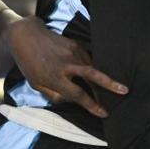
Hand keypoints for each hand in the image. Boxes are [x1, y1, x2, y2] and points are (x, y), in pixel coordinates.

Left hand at [5, 16, 126, 117]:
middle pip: (92, 75)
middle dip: (110, 84)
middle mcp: (66, 64)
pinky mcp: (74, 44)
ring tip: (112, 87)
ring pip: (92, 67)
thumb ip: (54, 95)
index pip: (78, 94)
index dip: (92, 105)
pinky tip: (95, 74)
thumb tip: (71, 100)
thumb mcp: (36, 84)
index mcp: (55, 77)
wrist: (25, 36)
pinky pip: (87, 59)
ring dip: (101, 78)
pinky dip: (93, 68)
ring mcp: (71, 52)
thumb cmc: (28, 63)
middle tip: (124, 91)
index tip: (104, 112)